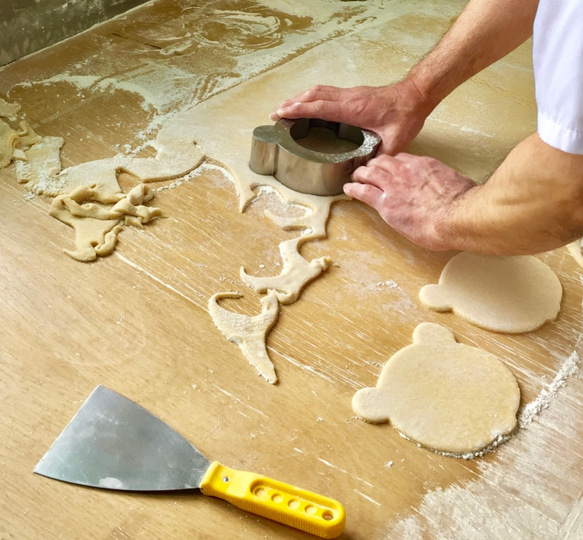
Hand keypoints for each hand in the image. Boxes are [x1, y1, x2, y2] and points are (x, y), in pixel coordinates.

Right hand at [270, 80, 431, 154]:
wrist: (416, 94)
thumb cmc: (406, 116)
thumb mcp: (395, 141)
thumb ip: (377, 158)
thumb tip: (360, 174)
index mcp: (354, 108)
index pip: (321, 107)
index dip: (300, 110)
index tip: (282, 113)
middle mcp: (348, 98)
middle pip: (314, 96)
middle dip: (292, 104)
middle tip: (275, 114)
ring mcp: (350, 93)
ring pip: (318, 91)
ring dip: (300, 98)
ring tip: (285, 108)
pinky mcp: (353, 93)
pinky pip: (326, 92)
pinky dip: (311, 97)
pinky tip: (307, 104)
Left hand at [345, 153, 476, 249]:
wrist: (455, 216)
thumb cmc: (462, 204)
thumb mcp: (459, 183)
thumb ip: (449, 183)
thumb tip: (455, 188)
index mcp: (424, 165)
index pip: (403, 158)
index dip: (393, 163)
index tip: (390, 167)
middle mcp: (406, 171)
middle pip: (382, 161)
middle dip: (374, 165)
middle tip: (368, 170)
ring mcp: (393, 186)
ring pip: (369, 173)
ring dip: (361, 174)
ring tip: (355, 177)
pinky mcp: (385, 203)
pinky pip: (363, 192)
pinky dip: (354, 189)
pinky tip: (348, 189)